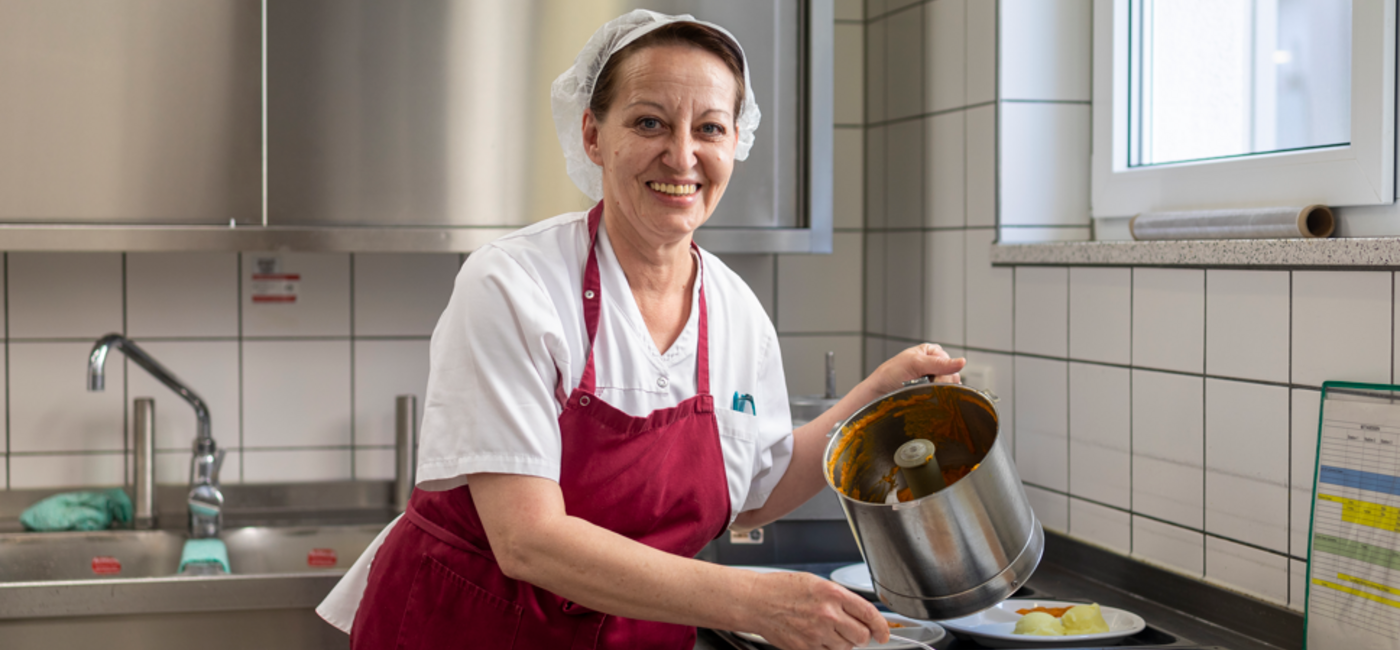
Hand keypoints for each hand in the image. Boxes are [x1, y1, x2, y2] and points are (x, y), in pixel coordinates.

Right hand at [745, 571, 889, 649]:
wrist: (756, 601)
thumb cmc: (782, 589)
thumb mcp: (816, 584)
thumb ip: (840, 600)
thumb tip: (860, 615)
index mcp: (832, 594)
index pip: (869, 614)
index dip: (881, 627)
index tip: (883, 633)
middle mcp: (827, 614)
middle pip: (861, 636)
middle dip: (860, 636)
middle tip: (851, 630)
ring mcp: (817, 634)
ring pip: (846, 648)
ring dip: (842, 642)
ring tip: (826, 630)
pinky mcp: (806, 648)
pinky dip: (827, 649)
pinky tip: (816, 637)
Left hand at [863, 343, 966, 397]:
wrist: (878, 393)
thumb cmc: (890, 374)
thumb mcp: (915, 364)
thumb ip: (939, 363)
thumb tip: (962, 362)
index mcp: (932, 352)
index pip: (951, 364)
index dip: (943, 374)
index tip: (930, 379)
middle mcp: (935, 365)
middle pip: (952, 377)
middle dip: (940, 383)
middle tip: (923, 386)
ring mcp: (934, 379)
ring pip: (949, 388)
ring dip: (938, 391)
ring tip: (921, 391)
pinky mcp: (931, 392)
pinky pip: (943, 397)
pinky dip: (937, 398)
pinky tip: (926, 397)